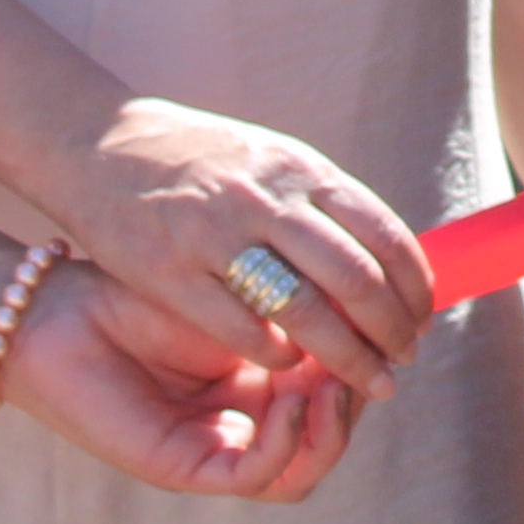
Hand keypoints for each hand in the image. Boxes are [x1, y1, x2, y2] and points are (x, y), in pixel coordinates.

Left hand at [0, 271, 361, 501]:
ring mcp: (224, 445)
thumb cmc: (136, 286)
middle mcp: (249, 417)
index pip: (342, 383)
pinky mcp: (191, 467)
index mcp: (264, 375)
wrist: (60, 311)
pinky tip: (296, 400)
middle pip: (334, 429)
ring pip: (307, 466)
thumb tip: (375, 291)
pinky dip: (289, 444)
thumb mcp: (234, 287)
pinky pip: (260, 475)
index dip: (373, 359)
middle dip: (365, 395)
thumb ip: (294, 300)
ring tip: (344, 384)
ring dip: (336, 429)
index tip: (398, 324)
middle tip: (384, 358)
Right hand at [76, 98, 435, 395]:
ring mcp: (216, 234)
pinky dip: (277, 357)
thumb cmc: (201, 162)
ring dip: (346, 357)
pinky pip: (240, 328)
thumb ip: (324, 206)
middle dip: (390, 331)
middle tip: (402, 362)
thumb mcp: (271, 163)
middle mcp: (265, 199)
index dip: (414, 287)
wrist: (100, 143)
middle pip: (355, 278)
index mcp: (299, 171)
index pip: (384, 234)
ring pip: (306, 310)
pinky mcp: (169, 271)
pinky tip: (289, 370)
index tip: (422, 320)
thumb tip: (394, 257)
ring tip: (364, 381)